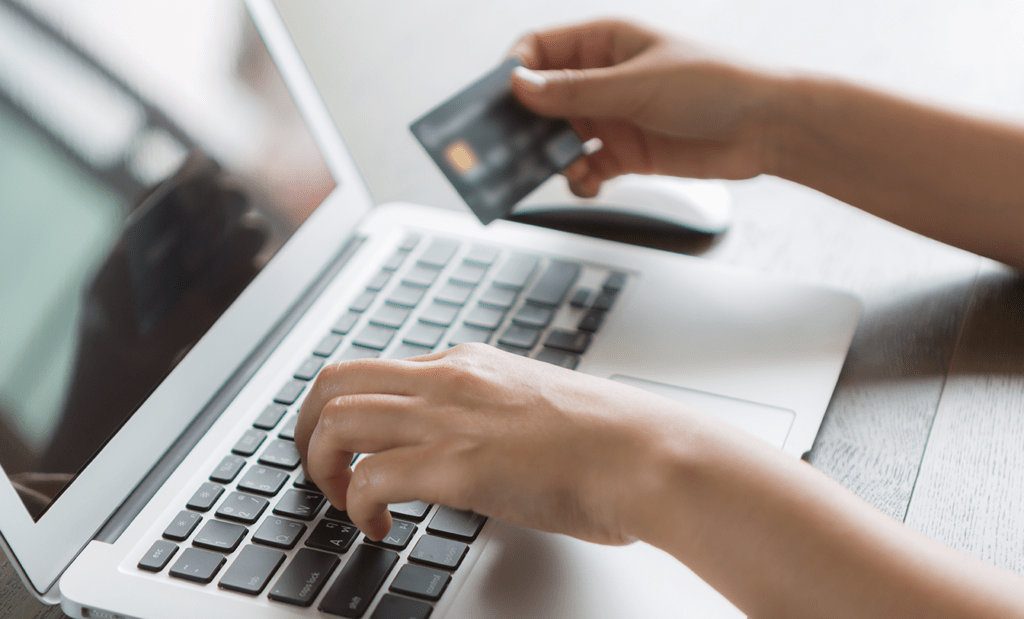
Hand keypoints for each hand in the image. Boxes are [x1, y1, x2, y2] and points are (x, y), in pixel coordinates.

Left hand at [294, 343, 683, 543]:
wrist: (646, 454)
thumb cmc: (609, 440)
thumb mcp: (535, 408)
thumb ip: (492, 418)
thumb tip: (473, 449)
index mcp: (469, 363)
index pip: (377, 369)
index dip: (347, 409)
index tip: (347, 444)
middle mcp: (449, 379)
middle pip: (335, 381)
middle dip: (309, 429)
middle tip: (320, 468)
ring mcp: (448, 418)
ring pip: (337, 421)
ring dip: (322, 466)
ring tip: (341, 500)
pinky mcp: (455, 465)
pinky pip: (369, 478)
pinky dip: (357, 508)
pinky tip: (381, 530)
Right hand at [509, 19, 778, 195]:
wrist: (765, 128)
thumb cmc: (714, 85)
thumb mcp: (636, 85)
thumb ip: (575, 91)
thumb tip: (519, 87)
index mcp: (604, 42)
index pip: (540, 49)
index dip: (514, 72)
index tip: (497, 101)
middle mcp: (603, 79)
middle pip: (543, 99)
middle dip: (525, 123)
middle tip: (506, 147)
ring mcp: (613, 117)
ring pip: (560, 137)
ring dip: (551, 156)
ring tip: (555, 169)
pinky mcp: (625, 153)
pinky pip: (586, 168)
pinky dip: (580, 179)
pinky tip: (588, 183)